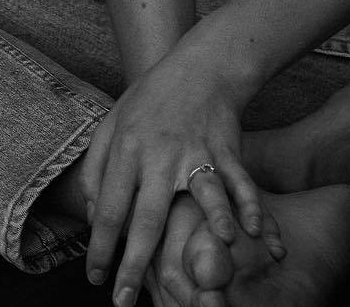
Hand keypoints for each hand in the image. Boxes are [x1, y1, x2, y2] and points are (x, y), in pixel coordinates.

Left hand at [79, 45, 262, 305]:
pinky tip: (256, 233)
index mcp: (128, 148)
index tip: (96, 279)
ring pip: (201, 196)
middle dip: (135, 265)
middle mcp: (161, 154)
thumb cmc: (152, 98)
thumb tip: (93, 217)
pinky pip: (240, 182)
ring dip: (205, 231)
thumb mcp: (113, 123)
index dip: (100, 248)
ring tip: (206, 269)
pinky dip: (250, 207)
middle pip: (147, 217)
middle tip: (124, 301)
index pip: (110, 208)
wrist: (201, 66)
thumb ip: (98, 169)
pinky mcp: (226, 149)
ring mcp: (197, 151)